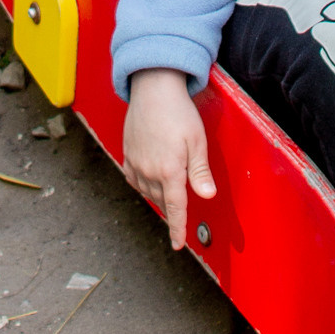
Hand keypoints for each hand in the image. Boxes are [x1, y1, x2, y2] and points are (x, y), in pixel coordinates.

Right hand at [123, 67, 214, 246]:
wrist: (153, 89)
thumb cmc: (179, 112)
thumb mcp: (197, 141)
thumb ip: (200, 172)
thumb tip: (207, 196)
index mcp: (170, 170)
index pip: (176, 208)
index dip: (178, 229)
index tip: (177, 244)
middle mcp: (150, 170)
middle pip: (163, 201)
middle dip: (173, 211)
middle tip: (180, 218)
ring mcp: (136, 162)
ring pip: (148, 193)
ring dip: (160, 198)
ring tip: (169, 197)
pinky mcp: (128, 154)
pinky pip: (134, 180)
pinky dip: (144, 186)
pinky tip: (151, 182)